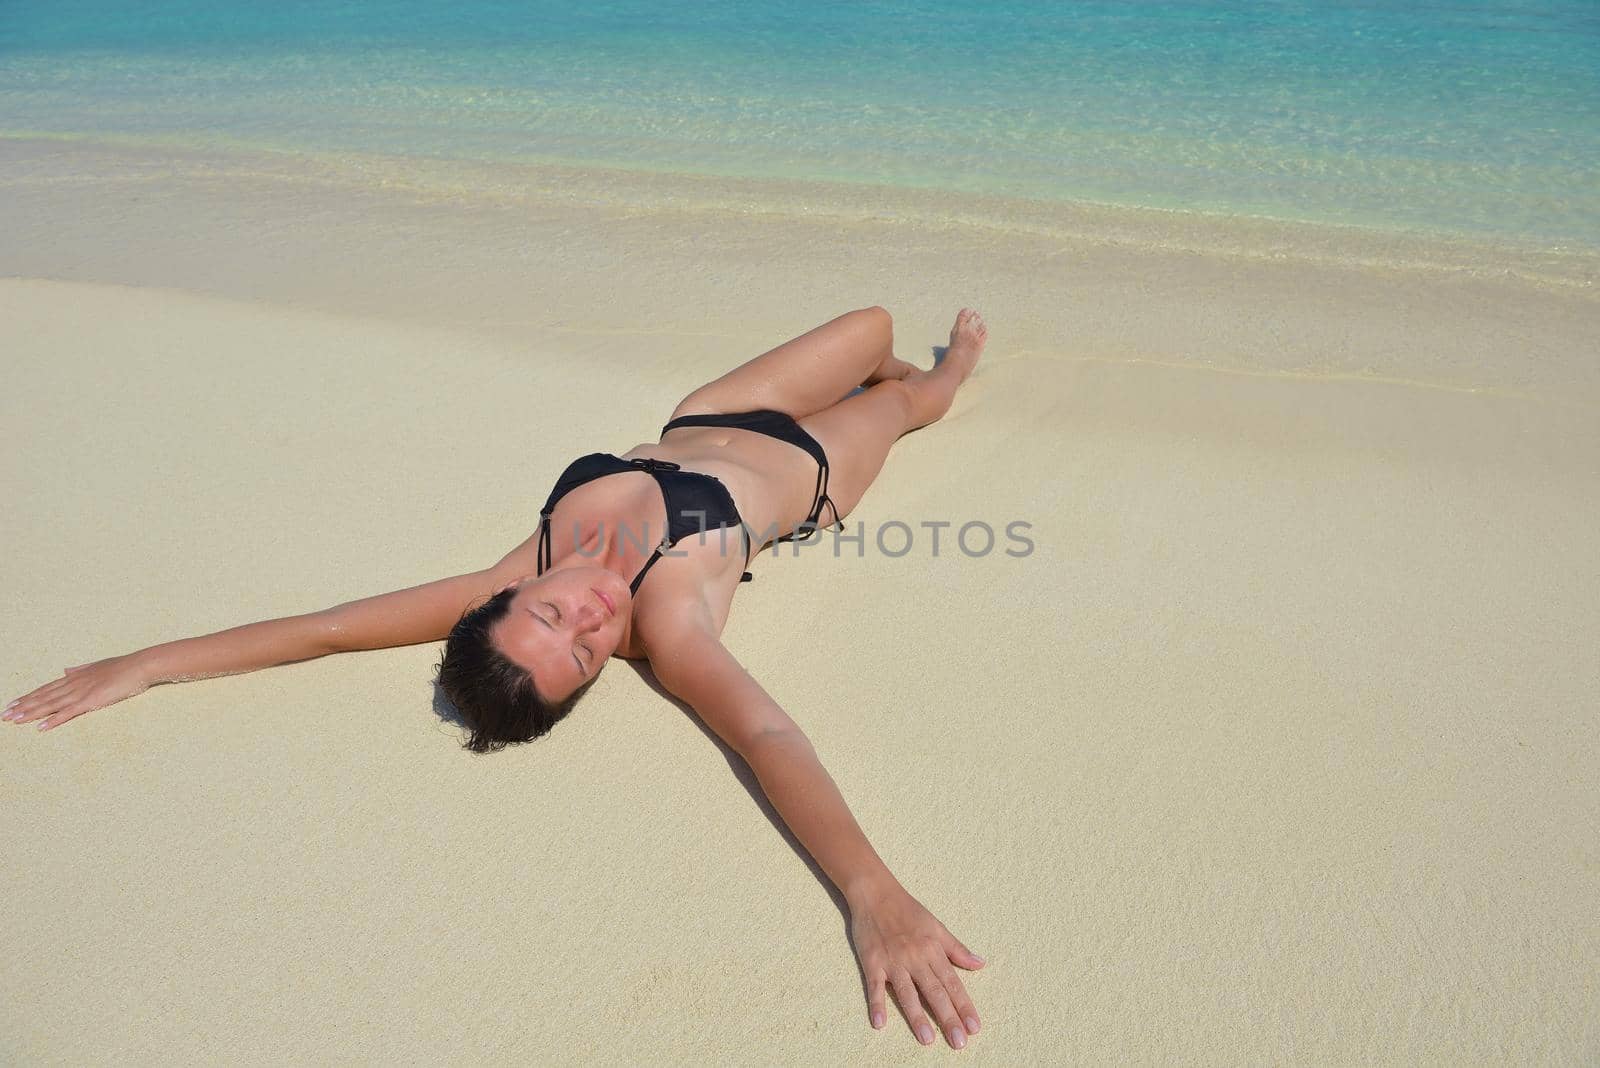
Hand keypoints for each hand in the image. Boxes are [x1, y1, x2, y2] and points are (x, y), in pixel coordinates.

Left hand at [3, 654, 151, 730]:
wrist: (139, 665)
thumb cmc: (123, 666)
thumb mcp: (98, 665)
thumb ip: (80, 669)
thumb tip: (65, 670)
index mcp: (75, 676)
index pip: (46, 688)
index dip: (29, 696)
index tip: (13, 703)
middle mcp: (73, 684)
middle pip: (43, 697)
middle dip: (22, 707)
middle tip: (5, 715)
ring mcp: (81, 693)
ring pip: (50, 705)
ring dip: (31, 713)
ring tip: (14, 721)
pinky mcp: (91, 701)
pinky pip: (68, 713)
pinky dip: (53, 720)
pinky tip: (41, 727)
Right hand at [848, 883, 985, 1047]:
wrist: (875, 893)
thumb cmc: (908, 910)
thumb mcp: (937, 926)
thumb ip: (957, 949)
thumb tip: (980, 964)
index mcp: (933, 950)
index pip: (953, 983)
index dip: (964, 1006)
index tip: (975, 1027)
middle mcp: (915, 958)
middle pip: (934, 992)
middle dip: (948, 1018)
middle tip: (959, 1042)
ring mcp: (893, 961)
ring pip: (908, 993)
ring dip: (917, 1017)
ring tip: (928, 1039)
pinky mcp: (872, 962)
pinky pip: (875, 986)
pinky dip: (876, 1004)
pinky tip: (880, 1023)